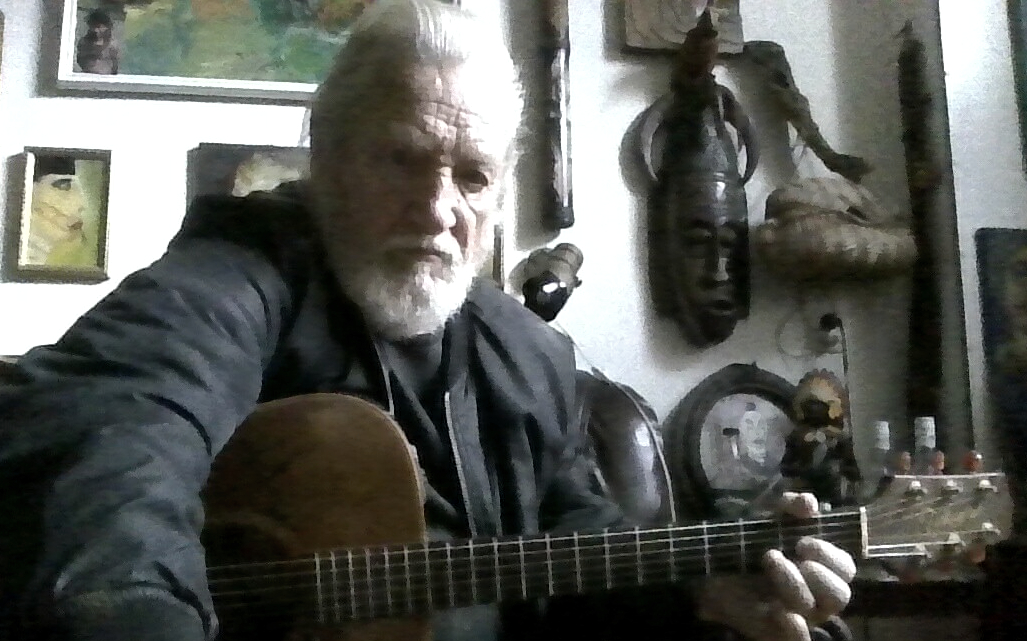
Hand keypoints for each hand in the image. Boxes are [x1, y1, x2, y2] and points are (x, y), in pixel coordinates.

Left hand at [696, 492, 856, 640]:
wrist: (708, 569)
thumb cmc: (747, 544)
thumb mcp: (766, 519)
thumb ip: (789, 507)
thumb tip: (810, 503)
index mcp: (820, 570)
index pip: (845, 568)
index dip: (830, 555)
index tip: (803, 542)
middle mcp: (815, 596)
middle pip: (839, 595)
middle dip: (820, 575)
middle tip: (796, 556)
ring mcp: (797, 617)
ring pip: (813, 610)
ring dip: (795, 584)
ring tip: (770, 560)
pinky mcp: (775, 632)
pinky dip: (795, 631)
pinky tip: (778, 611)